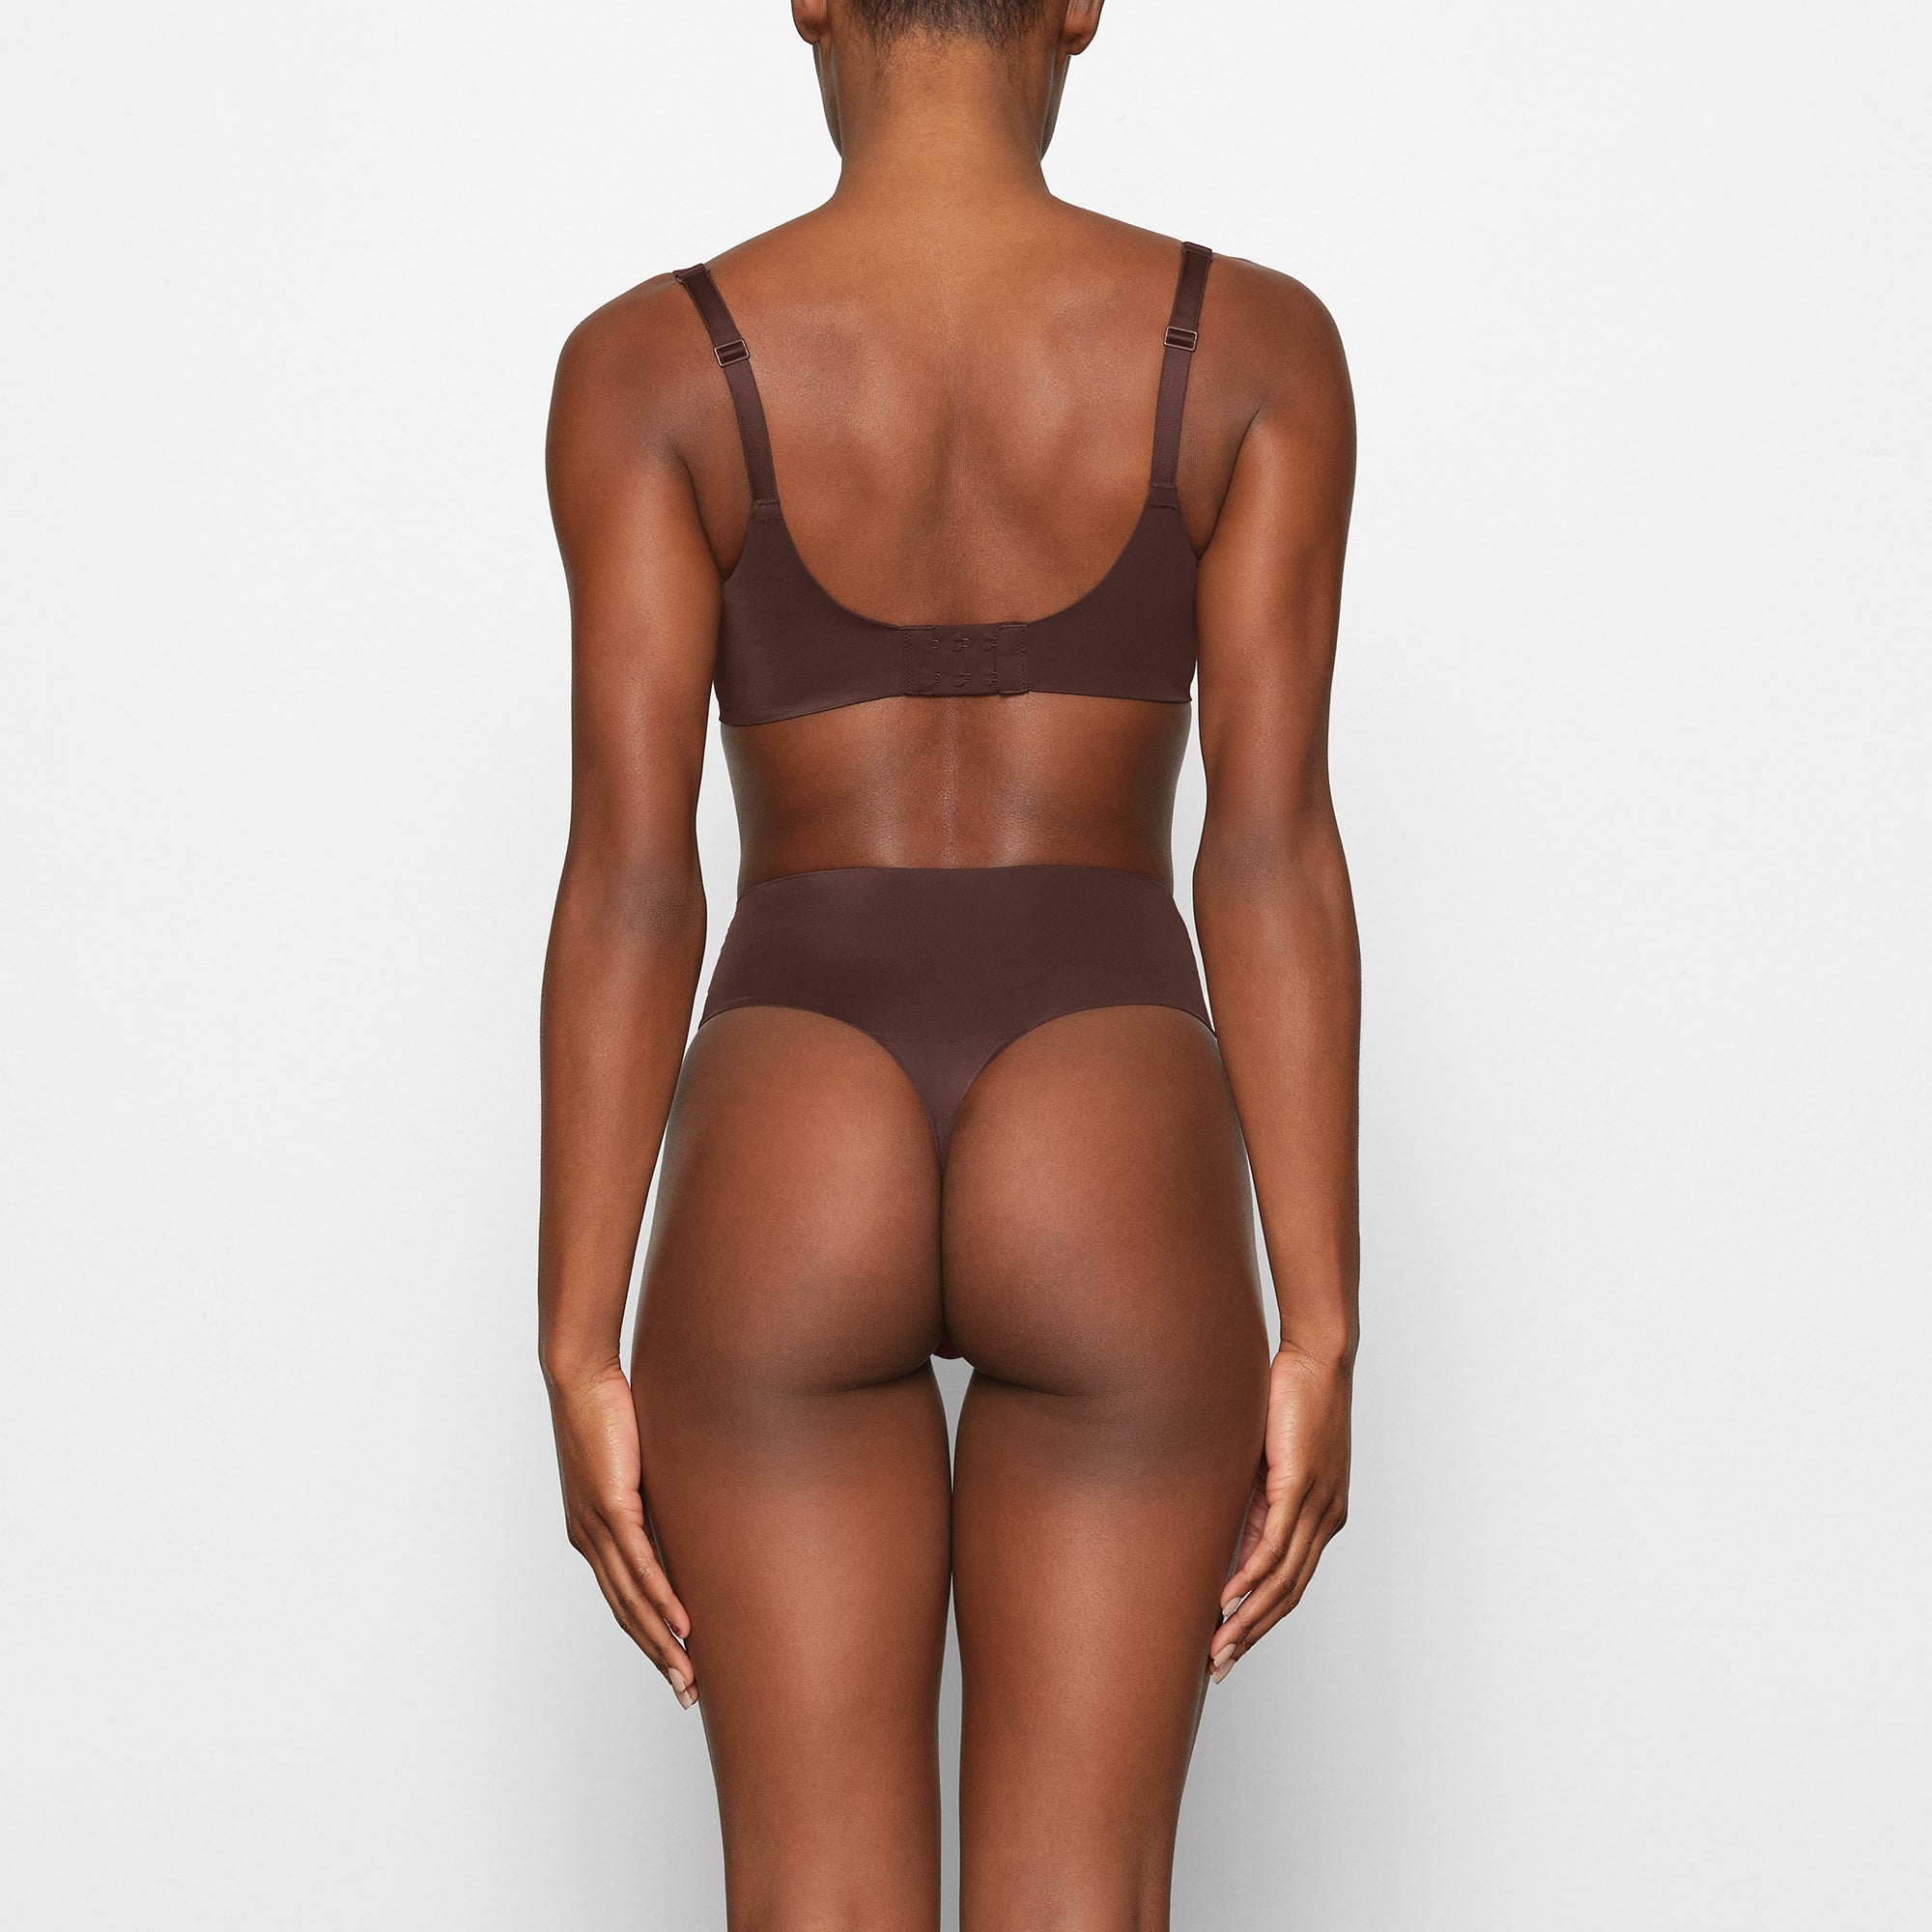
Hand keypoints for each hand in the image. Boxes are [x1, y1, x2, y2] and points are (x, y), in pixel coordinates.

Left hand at [548, 1360, 695, 1707]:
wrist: (580, 1378)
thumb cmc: (608, 1412)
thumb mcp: (635, 1466)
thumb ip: (651, 1497)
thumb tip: (682, 1513)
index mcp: (592, 1534)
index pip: (623, 1600)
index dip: (648, 1639)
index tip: (676, 1669)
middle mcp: (589, 1540)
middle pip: (626, 1613)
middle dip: (657, 1657)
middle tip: (687, 1695)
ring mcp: (598, 1527)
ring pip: (632, 1599)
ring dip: (662, 1642)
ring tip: (688, 1675)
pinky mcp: (611, 1506)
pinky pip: (639, 1563)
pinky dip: (661, 1598)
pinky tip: (682, 1623)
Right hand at [1211, 1344, 1351, 1681]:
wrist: (1318, 1358)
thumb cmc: (1292, 1399)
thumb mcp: (1269, 1460)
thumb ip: (1256, 1499)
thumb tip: (1231, 1536)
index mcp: (1321, 1516)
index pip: (1291, 1584)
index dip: (1262, 1620)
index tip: (1232, 1648)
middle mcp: (1325, 1519)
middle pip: (1288, 1594)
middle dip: (1252, 1635)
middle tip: (1219, 1668)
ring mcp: (1316, 1505)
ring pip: (1283, 1579)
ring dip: (1249, 1618)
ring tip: (1219, 1647)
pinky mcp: (1299, 1485)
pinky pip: (1275, 1543)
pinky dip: (1252, 1577)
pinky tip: (1229, 1599)